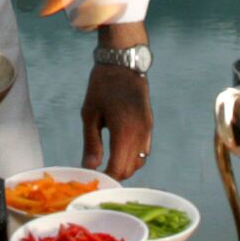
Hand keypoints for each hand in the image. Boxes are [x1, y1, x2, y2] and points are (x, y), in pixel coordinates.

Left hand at [80, 53, 151, 179]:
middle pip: (130, 169)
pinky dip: (133, 156)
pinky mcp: (150, 124)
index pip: (118, 168)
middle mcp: (140, 133)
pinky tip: (119, 150)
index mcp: (124, 132)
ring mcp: (147, 129)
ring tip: (108, 163)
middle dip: (114, 175)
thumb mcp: (90, 114)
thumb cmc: (102, 85)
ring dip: (125, 166)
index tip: (94, 179)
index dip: (106, 178)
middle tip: (98, 173)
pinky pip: (144, 150)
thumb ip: (91, 143)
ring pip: (139, 161)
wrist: (124, 62)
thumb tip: (90, 166)